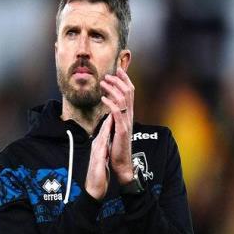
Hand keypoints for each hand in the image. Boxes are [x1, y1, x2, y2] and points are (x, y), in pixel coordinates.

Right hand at [85, 114, 112, 200]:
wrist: (94, 188)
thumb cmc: (99, 174)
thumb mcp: (103, 159)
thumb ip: (104, 149)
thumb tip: (107, 142)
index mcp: (99, 147)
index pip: (106, 131)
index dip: (110, 119)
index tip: (116, 109)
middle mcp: (97, 147)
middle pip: (103, 129)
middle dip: (108, 117)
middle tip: (112, 104)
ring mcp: (96, 151)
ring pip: (102, 134)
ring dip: (106, 123)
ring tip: (111, 112)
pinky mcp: (98, 157)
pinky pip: (102, 143)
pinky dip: (105, 136)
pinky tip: (108, 129)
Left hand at [100, 67, 134, 184]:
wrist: (122, 163)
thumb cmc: (117, 147)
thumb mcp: (115, 128)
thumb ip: (114, 117)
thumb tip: (110, 105)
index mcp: (128, 114)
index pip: (130, 92)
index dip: (125, 80)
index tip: (118, 70)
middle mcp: (129, 116)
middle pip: (128, 92)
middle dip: (118, 80)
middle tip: (108, 74)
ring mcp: (126, 122)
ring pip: (122, 99)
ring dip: (112, 89)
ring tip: (103, 83)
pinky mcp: (122, 129)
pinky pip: (117, 112)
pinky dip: (110, 103)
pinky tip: (103, 98)